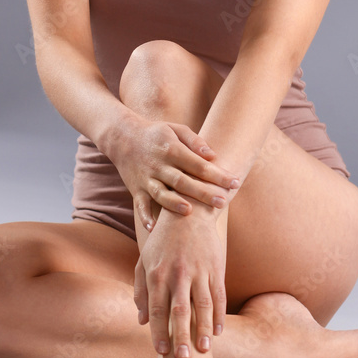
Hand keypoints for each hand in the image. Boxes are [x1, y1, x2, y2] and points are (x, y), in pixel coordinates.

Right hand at [108, 117, 239, 232]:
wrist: (123, 137)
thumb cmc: (157, 134)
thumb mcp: (176, 129)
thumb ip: (194, 141)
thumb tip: (213, 155)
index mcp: (171, 149)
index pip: (198, 164)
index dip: (216, 174)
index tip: (234, 182)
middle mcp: (159, 165)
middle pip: (183, 181)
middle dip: (203, 192)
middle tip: (222, 202)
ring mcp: (146, 178)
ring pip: (161, 194)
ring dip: (174, 204)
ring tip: (190, 213)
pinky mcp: (136, 189)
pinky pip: (140, 205)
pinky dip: (145, 217)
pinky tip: (154, 228)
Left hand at [134, 207, 225, 357]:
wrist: (189, 211)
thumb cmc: (163, 238)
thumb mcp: (145, 260)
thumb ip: (141, 290)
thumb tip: (142, 320)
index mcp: (157, 273)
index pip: (157, 310)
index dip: (159, 333)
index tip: (161, 352)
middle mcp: (178, 274)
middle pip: (179, 312)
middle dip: (181, 337)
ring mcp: (199, 271)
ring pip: (202, 306)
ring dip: (202, 330)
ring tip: (203, 349)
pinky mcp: (215, 267)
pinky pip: (219, 295)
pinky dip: (219, 315)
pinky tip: (217, 331)